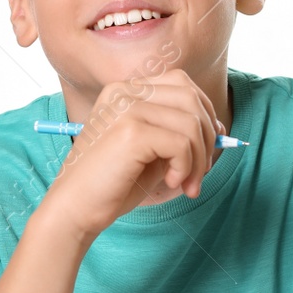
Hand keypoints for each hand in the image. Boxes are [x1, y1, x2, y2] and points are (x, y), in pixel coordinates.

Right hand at [43, 70, 222, 240]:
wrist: (75, 209)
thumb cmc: (112, 185)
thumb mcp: (150, 151)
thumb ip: (177, 134)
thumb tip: (218, 129)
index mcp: (124, 90)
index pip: (181, 83)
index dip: (204, 112)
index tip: (207, 147)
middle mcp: (123, 92)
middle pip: (191, 97)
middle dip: (206, 138)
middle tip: (200, 174)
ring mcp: (126, 108)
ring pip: (190, 122)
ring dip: (199, 159)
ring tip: (186, 184)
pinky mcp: (130, 131)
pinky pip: (181, 143)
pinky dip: (186, 167)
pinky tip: (171, 183)